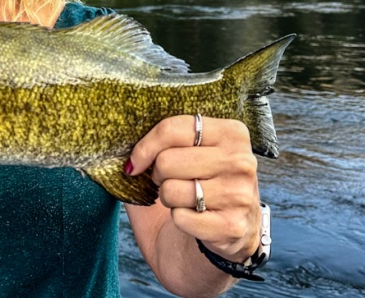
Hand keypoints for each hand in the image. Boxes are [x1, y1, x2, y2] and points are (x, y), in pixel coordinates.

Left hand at [127, 115, 261, 262]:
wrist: (229, 235)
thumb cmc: (202, 185)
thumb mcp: (191, 152)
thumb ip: (165, 140)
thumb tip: (123, 141)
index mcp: (232, 133)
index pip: (172, 129)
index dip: (144, 148)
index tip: (135, 164)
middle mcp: (241, 161)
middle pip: (166, 161)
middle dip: (158, 176)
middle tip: (172, 182)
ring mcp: (239, 195)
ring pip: (170, 190)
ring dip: (169, 199)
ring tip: (187, 200)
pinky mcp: (232, 226)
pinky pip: (180, 218)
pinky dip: (179, 220)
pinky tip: (196, 219)